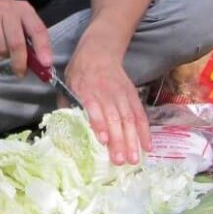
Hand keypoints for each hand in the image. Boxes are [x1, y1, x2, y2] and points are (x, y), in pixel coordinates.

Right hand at [0, 0, 51, 76]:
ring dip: (3, 54)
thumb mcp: (20, 20)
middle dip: (20, 61)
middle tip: (21, 72)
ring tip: (0, 44)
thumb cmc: (2, 16)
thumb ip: (30, 39)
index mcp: (24, 9)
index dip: (42, 47)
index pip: (37, 29)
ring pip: (1, 49)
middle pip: (16, 43)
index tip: (46, 63)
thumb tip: (39, 64)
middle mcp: (8, 10)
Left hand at [64, 42, 149, 165]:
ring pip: (129, 118)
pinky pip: (140, 115)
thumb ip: (67, 107)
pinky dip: (145, 131)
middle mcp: (106, 93)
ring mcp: (122, 95)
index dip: (99, 124)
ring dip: (132, 140)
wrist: (99, 52)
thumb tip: (65, 129)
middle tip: (119, 161)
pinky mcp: (133, 96)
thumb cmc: (80, 73)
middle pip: (114, 117)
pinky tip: (147, 146)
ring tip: (133, 159)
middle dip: (118, 140)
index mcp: (87, 90)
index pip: (94, 107)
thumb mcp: (67, 86)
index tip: (102, 141)